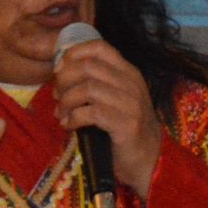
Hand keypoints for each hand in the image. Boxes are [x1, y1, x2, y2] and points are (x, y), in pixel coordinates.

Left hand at [52, 34, 164, 198]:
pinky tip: (69, 126)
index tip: (59, 70)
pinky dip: (73, 118)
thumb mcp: (115, 98)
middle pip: (88, 67)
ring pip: (87, 88)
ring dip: (67, 101)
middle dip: (64, 80)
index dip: (73, 54)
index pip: (99, 48)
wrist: (149, 159)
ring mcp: (131, 104)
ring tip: (62, 114)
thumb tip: (61, 73)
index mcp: (129, 73)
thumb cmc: (125, 128)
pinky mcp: (126, 124)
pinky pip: (90, 113)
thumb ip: (97, 82)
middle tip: (58, 96)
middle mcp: (132, 84)